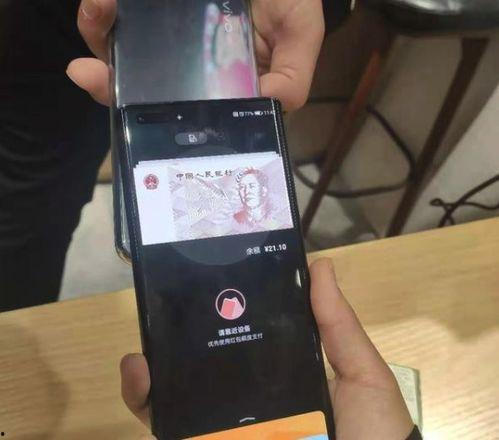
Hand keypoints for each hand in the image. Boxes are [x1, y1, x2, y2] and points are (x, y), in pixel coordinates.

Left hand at [67, 0, 323, 109]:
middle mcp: (189, 73)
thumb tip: (271, 102)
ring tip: (98, 12)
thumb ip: (294, 74)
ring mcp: (165, 41)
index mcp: (222, 88)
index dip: (160, 121)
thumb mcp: (300, 33)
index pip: (188, 114)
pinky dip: (102, 13)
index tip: (135, 116)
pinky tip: (104, 2)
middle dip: (112, 87)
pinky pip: (115, 20)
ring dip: (99, 40)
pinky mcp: (146, 15)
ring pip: (121, 57)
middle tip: (89, 75)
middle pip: (144, 92)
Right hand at [121, 259, 413, 439]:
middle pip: (207, 371)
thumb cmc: (372, 433)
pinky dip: (150, 408)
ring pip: (181, 401)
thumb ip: (337, 324)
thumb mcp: (361, 375)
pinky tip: (141, 379)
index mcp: (282, 381)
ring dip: (154, 375)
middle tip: (160, 313)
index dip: (223, 319)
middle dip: (178, 344)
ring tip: (140, 350)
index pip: (246, 345)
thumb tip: (320, 264)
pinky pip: (174, 430)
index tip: (204, 286)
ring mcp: (229, 430)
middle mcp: (251, 406)